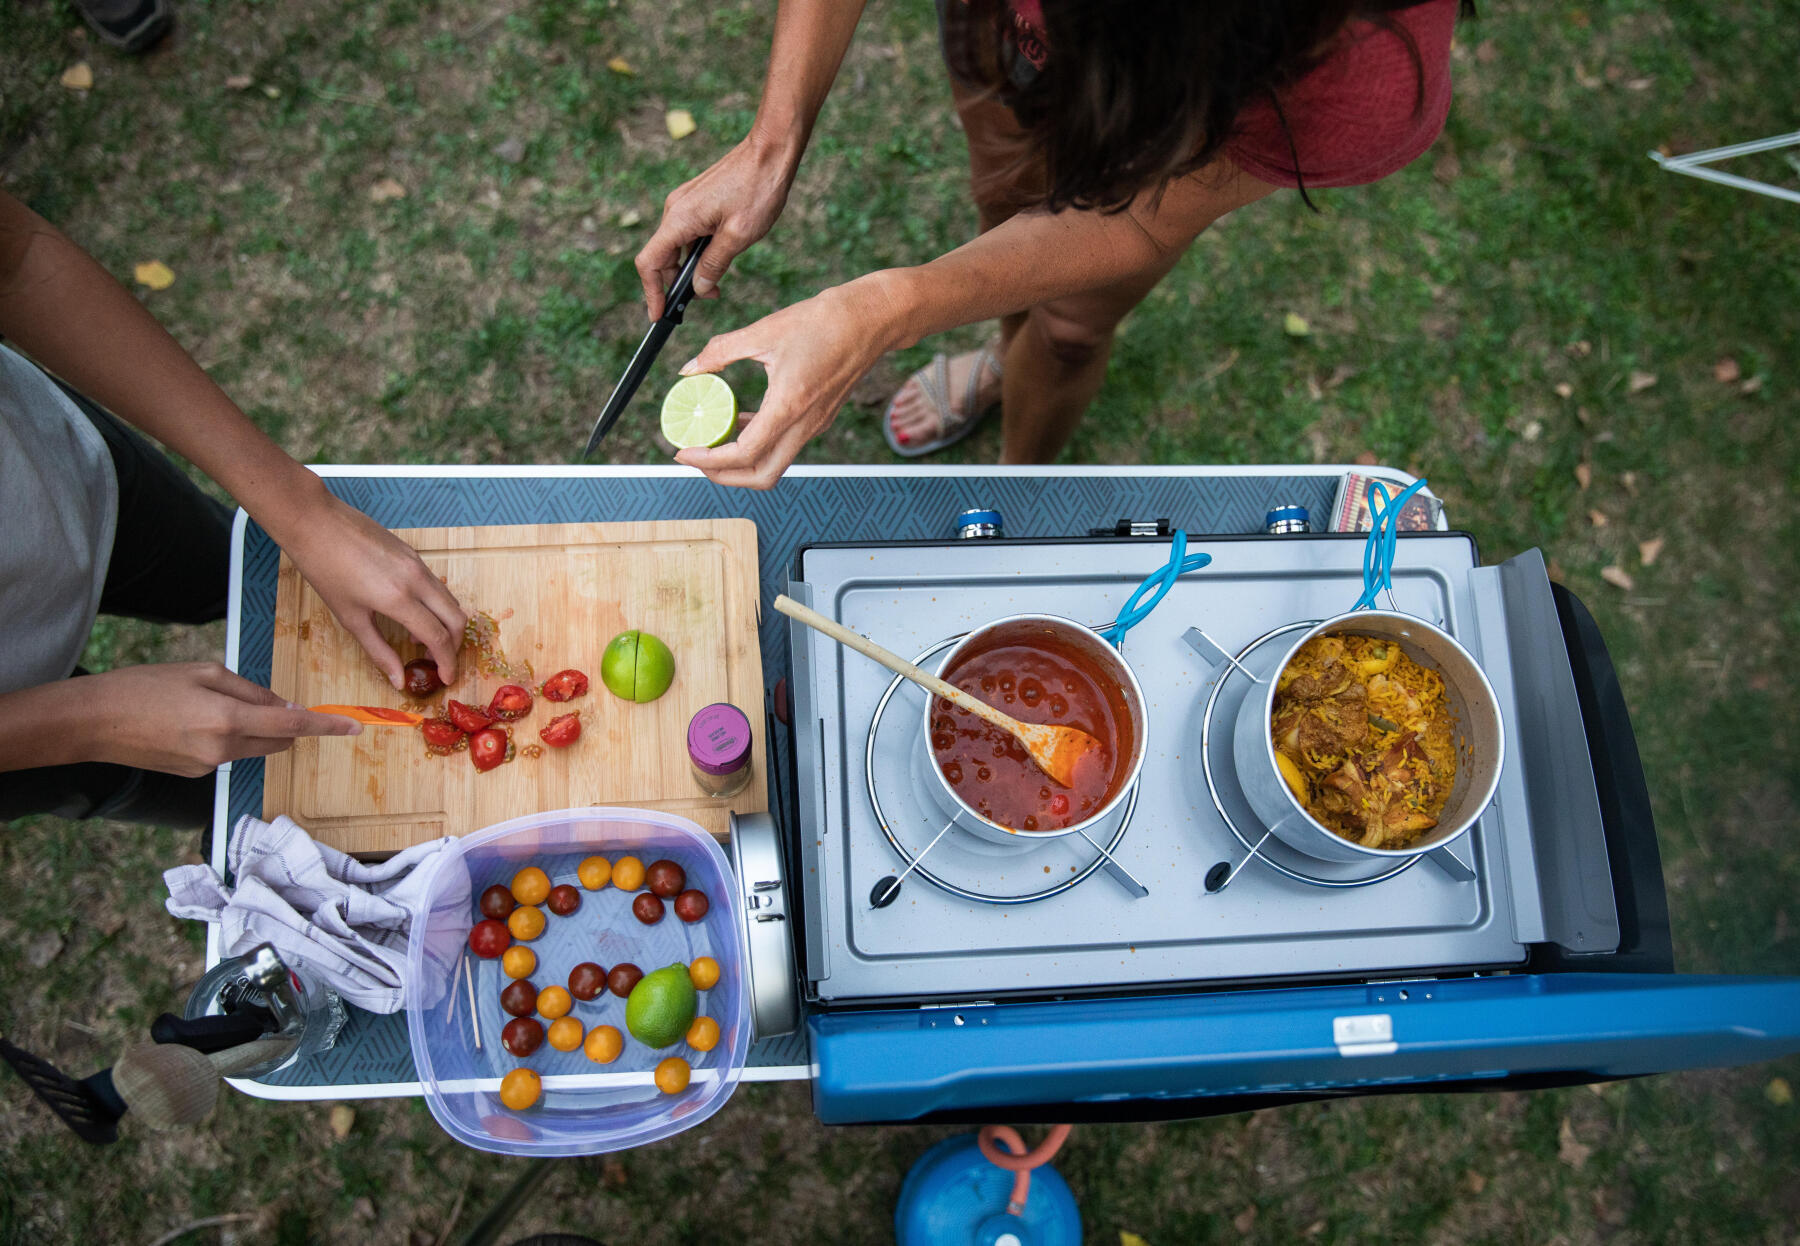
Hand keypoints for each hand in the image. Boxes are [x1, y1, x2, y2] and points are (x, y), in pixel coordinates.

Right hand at [85, 663, 361, 776]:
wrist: (94, 722)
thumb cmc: (145, 687)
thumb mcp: (204, 673)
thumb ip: (250, 691)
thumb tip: (285, 708)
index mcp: (227, 721)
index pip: (292, 727)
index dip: (326, 727)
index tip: (354, 727)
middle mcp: (223, 751)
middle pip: (277, 741)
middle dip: (283, 723)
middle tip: (260, 700)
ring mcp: (208, 767)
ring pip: (254, 748)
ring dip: (254, 729)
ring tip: (211, 705)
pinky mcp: (195, 775)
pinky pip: (229, 754)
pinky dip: (228, 737)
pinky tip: (194, 721)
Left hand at [270, 491, 467, 690]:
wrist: (316, 523)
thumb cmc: (325, 570)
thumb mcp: (350, 617)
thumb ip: (379, 651)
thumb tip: (398, 680)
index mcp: (399, 599)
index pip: (437, 637)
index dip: (447, 662)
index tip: (447, 678)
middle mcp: (416, 580)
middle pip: (456, 618)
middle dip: (454, 644)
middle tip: (439, 662)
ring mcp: (418, 563)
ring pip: (449, 600)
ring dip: (444, 624)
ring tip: (418, 639)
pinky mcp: (413, 553)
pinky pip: (436, 585)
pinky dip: (434, 606)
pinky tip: (409, 612)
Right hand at [636, 134, 798, 318]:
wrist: (770, 151)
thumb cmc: (758, 189)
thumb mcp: (738, 236)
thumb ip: (714, 265)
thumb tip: (697, 288)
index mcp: (679, 219)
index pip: (649, 263)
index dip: (651, 292)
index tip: (658, 315)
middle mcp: (675, 209)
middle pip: (662, 257)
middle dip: (678, 283)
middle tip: (707, 297)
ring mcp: (684, 203)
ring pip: (677, 246)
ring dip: (691, 269)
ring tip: (717, 282)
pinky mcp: (696, 200)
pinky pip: (688, 233)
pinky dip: (697, 252)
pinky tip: (720, 256)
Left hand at [674, 275, 903, 488]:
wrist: (871, 320)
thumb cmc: (826, 322)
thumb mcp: (765, 331)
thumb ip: (721, 350)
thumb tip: (690, 367)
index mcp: (789, 406)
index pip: (744, 454)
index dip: (709, 461)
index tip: (684, 452)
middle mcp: (804, 424)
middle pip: (761, 476)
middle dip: (724, 476)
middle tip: (697, 459)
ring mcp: (814, 424)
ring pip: (774, 464)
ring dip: (741, 462)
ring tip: (714, 441)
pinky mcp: (819, 418)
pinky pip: (784, 445)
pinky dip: (759, 444)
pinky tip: (741, 421)